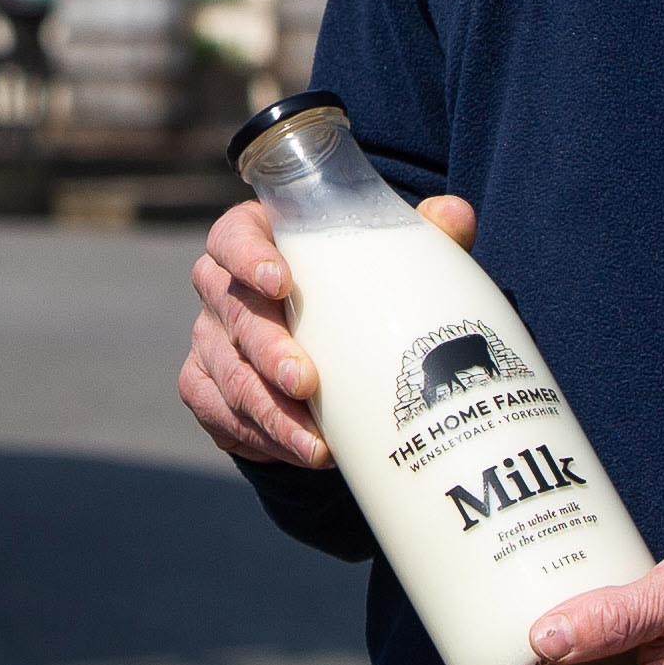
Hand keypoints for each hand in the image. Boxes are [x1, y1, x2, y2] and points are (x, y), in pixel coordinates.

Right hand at [180, 190, 475, 470]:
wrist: (325, 353)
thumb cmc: (353, 290)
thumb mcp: (385, 260)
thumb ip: (421, 235)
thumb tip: (457, 214)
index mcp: (255, 242)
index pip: (232, 237)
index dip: (248, 257)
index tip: (282, 282)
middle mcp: (221, 289)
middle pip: (233, 312)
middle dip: (268, 350)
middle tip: (306, 380)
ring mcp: (209, 341)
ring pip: (228, 375)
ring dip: (271, 411)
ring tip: (314, 442)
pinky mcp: (206, 389)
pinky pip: (225, 415)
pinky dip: (265, 438)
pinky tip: (304, 450)